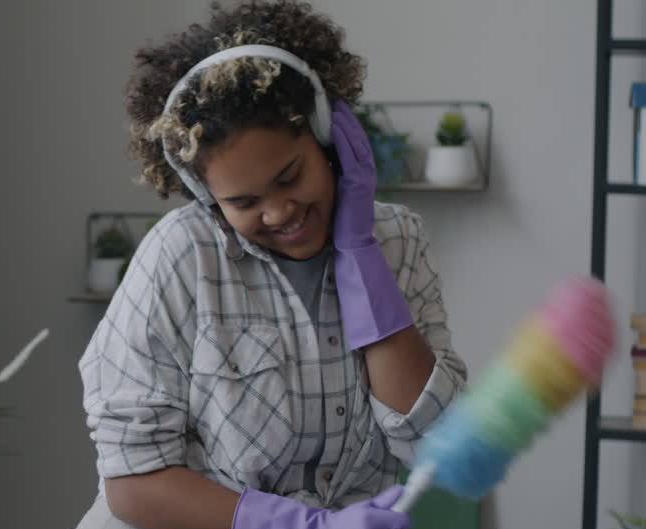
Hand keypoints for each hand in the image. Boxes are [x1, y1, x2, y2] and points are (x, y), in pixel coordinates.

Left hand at [327, 99, 413, 349]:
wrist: (366, 309)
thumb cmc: (342, 293)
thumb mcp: (320, 259)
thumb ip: (309, 240)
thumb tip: (279, 230)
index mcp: (341, 215)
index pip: (333, 172)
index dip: (327, 146)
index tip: (311, 123)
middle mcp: (352, 207)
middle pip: (345, 159)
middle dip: (337, 131)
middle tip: (326, 102)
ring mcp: (358, 208)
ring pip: (354, 160)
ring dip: (345, 132)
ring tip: (333, 105)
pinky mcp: (359, 211)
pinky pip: (355, 173)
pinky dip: (350, 149)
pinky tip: (341, 130)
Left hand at [329, 99, 377, 248]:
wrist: (348, 250)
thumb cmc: (336, 227)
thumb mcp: (327, 198)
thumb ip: (323, 181)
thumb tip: (304, 167)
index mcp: (351, 177)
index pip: (346, 146)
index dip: (339, 127)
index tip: (326, 109)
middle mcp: (359, 175)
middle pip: (352, 140)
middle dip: (343, 119)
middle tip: (331, 99)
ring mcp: (361, 180)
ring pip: (355, 144)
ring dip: (346, 124)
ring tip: (335, 105)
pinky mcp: (358, 186)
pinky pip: (353, 156)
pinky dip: (346, 139)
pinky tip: (337, 126)